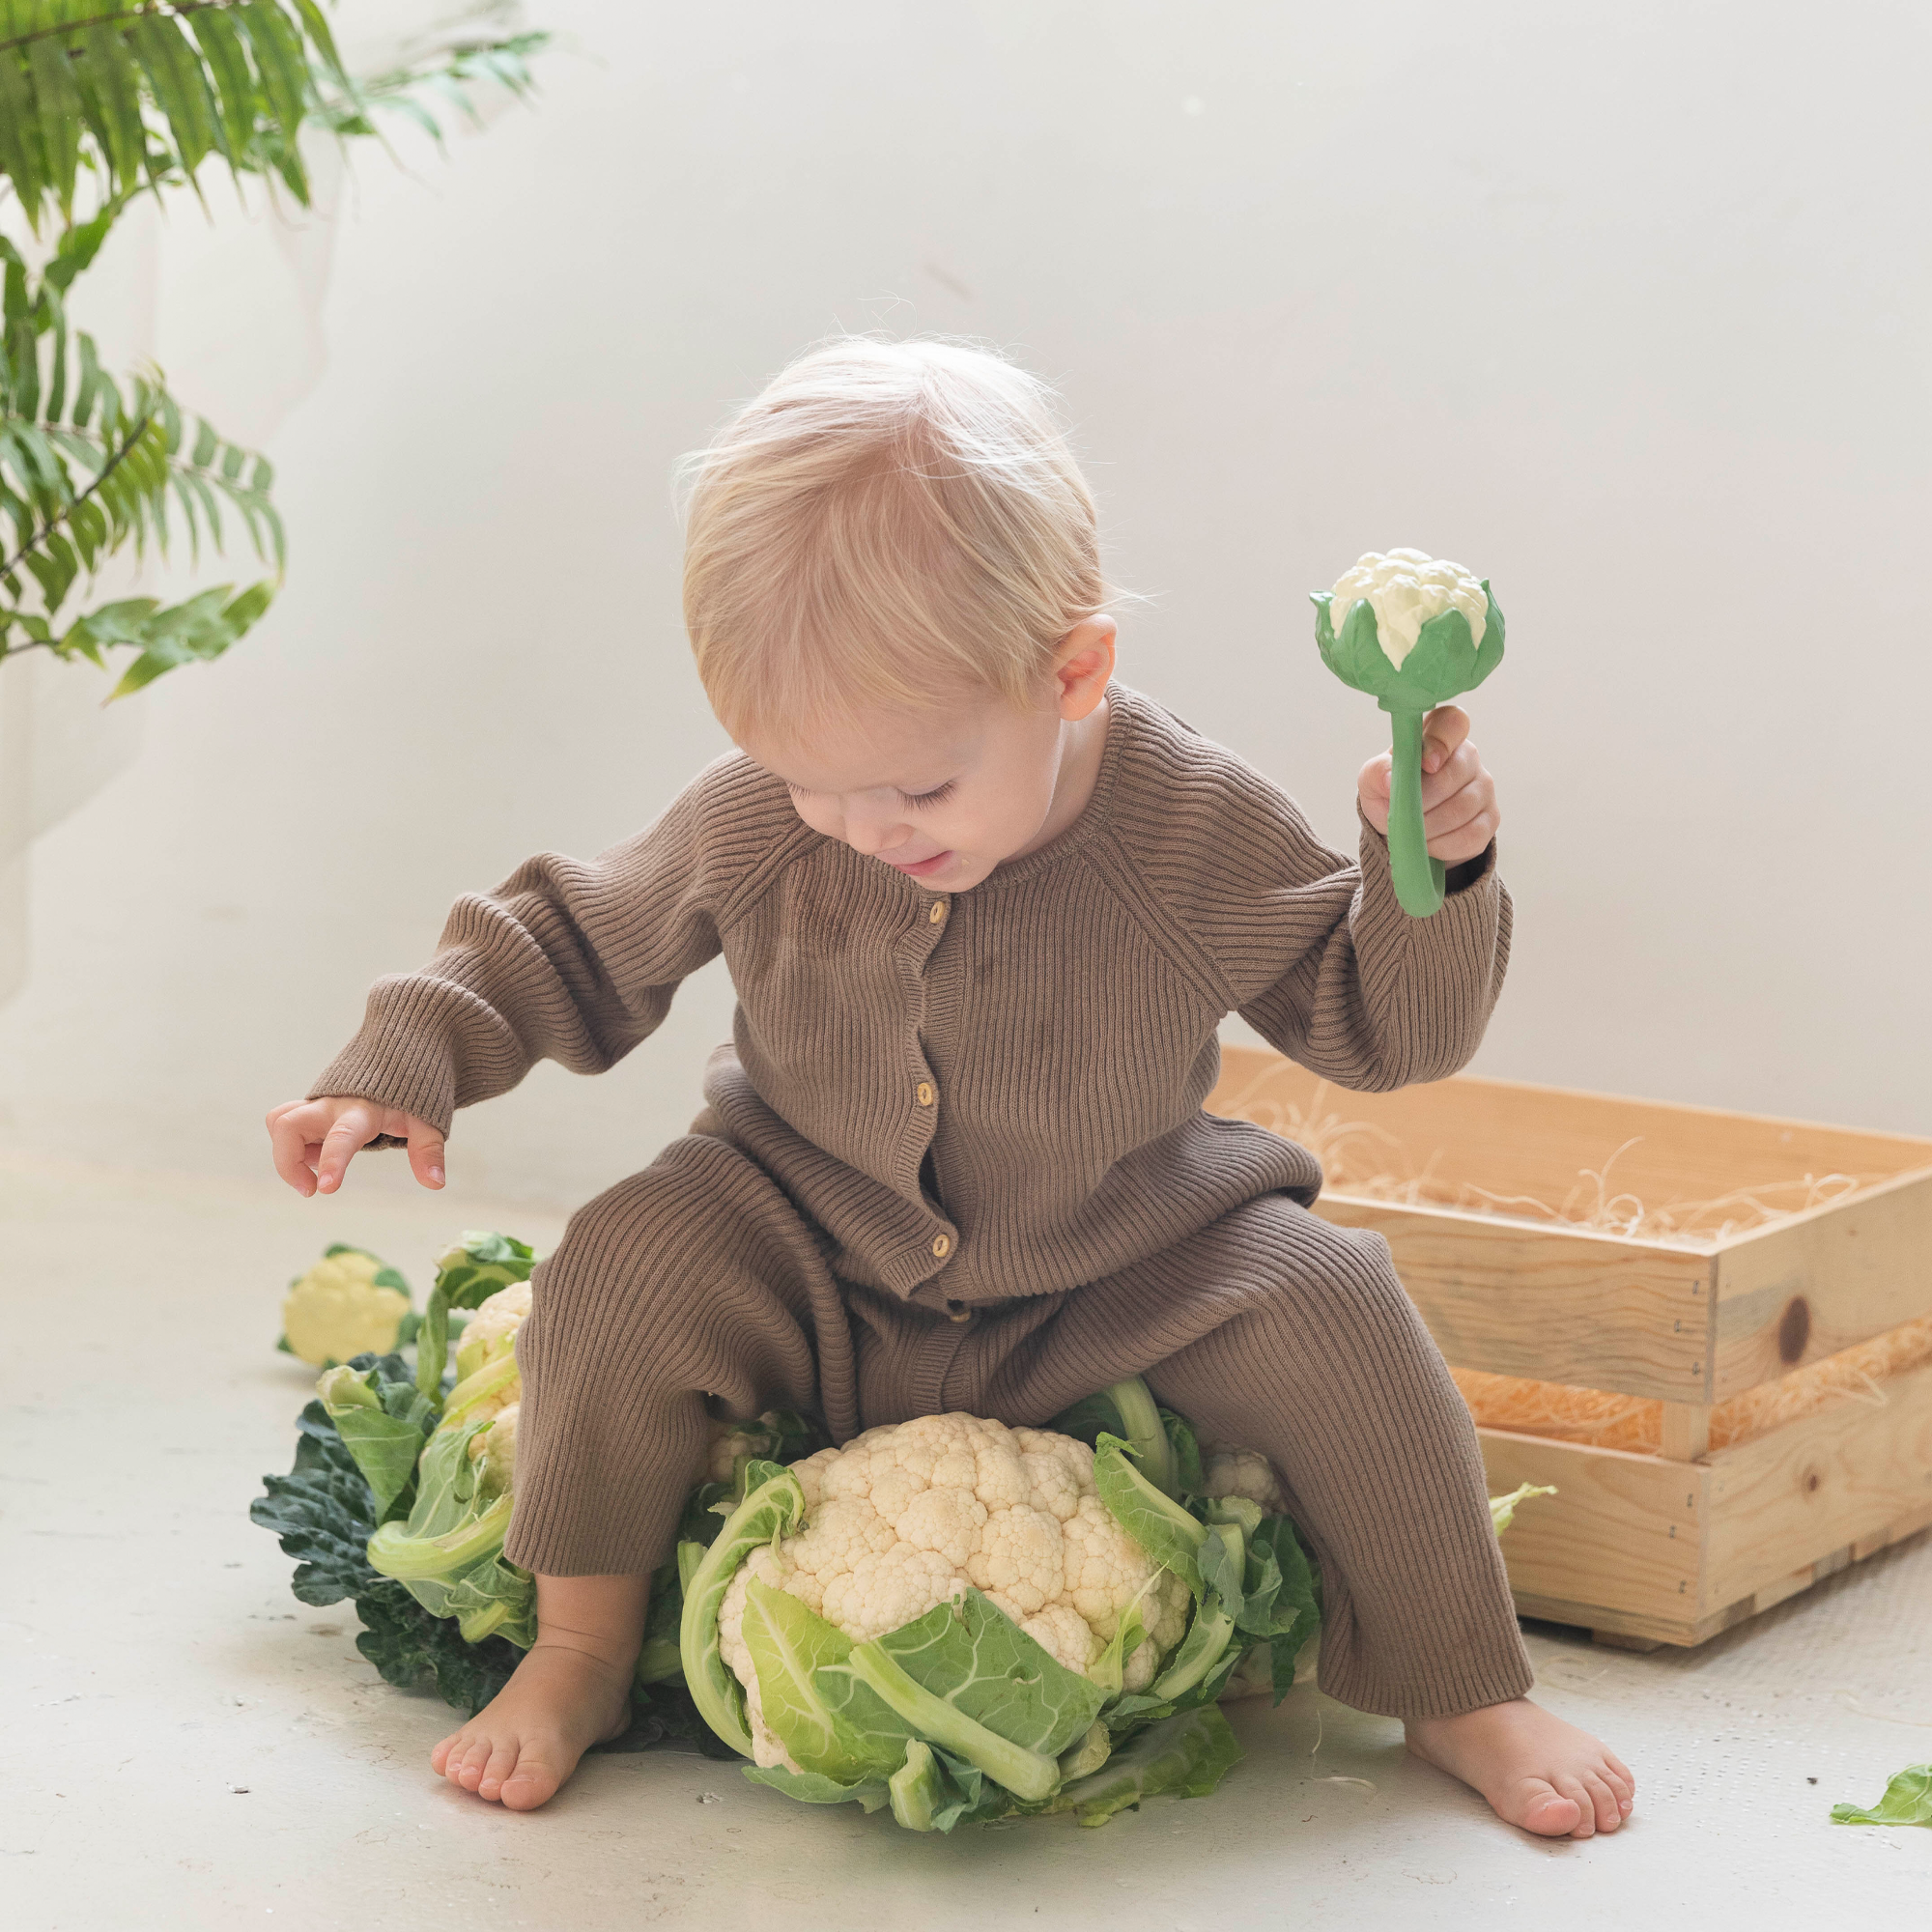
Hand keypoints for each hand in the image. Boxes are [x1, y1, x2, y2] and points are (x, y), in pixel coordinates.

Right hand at [266, 1095, 446, 1197]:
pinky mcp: (310, 1107)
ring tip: (318, 1165)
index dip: (332, 1161)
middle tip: (312, 1189)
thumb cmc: (412, 1090)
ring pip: (279, 1121)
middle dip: (286, 1162)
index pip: (342, 1136)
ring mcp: (317, 1105)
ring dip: (288, 1151)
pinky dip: (295, 1144)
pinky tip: (320, 1151)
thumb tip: (437, 1184)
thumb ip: (428, 1150)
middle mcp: (332, 1105)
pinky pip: (287, 1123)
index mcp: (363, 1110)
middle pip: (287, 1125)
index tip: (325, 1189)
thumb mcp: (426, 1119)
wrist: (401, 1050)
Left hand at [1356, 704, 1498, 865]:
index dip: (1441, 741)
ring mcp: (1484, 788)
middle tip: (1403, 813)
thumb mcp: (1373, 780)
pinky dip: (1443, 845)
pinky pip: (1471, 835)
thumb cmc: (1390, 792)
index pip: (1453, 722)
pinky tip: (1429, 843)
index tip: (1425, 765)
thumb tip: (1391, 779)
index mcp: (1439, 736)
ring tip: (1411, 831)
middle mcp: (1468, 757)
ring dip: (1429, 826)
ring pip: (1462, 808)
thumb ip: (1377, 772)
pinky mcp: (1490, 819)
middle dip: (1423, 799)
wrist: (1404, 827)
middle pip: (1456, 773)